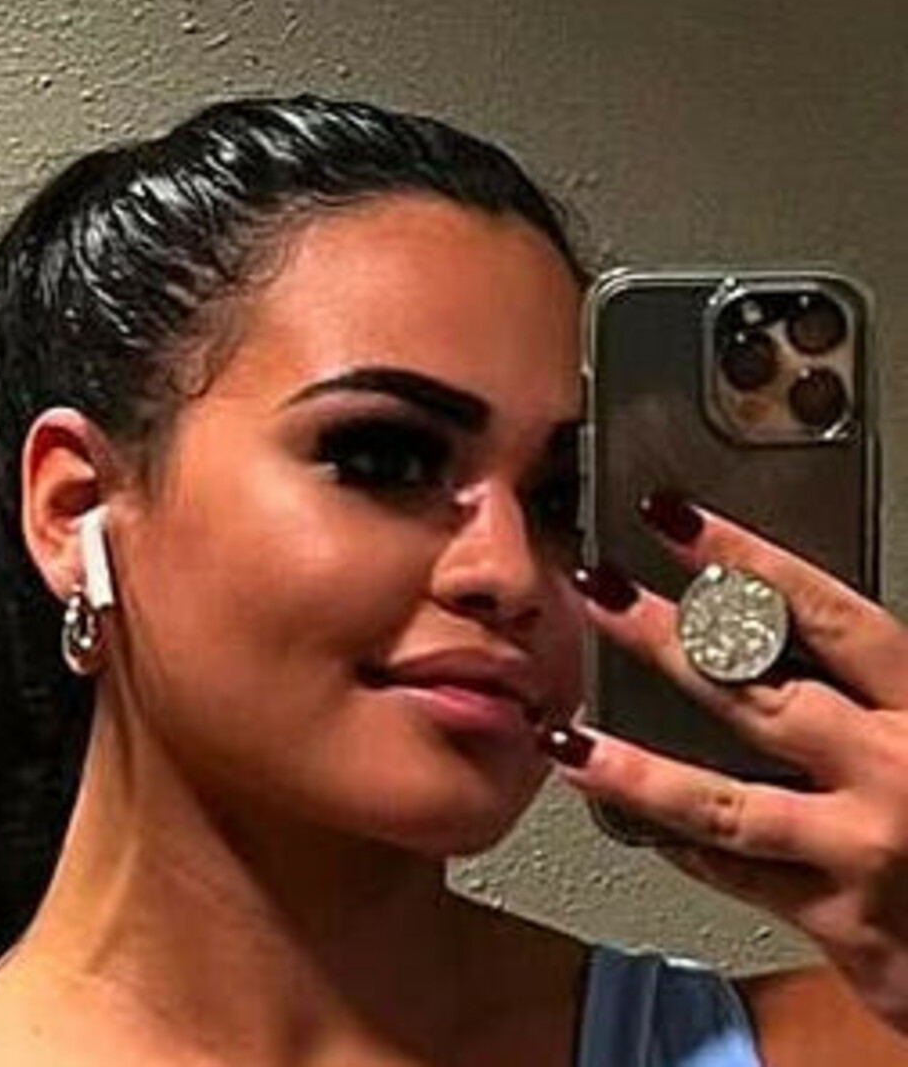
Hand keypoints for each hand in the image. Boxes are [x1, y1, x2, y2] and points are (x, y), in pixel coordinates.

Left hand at [548, 492, 907, 1036]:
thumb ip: (872, 684)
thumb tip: (786, 624)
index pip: (823, 612)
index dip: (742, 559)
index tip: (671, 519)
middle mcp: (894, 768)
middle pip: (753, 690)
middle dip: (663, 637)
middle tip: (595, 594)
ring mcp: (866, 848)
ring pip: (721, 801)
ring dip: (634, 771)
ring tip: (566, 741)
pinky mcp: (846, 921)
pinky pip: (739, 874)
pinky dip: (680, 845)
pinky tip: (628, 820)